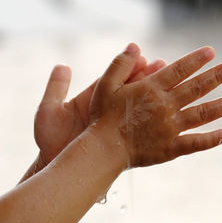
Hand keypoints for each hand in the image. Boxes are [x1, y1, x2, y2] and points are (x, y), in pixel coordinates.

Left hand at [34, 55, 165, 166]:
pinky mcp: (119, 143)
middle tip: (164, 66)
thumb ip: (56, 88)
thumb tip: (63, 65)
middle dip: (147, 79)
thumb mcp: (49, 112)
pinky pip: (138, 131)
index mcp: (91, 100)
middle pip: (130, 91)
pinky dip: (152, 123)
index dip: (128, 68)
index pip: (114, 80)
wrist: (56, 166)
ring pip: (137, 109)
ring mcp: (114, 126)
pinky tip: (167, 116)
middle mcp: (106, 111)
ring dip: (154, 98)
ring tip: (172, 85)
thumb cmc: (50, 141)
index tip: (142, 56)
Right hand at [89, 43, 221, 166]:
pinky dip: (212, 139)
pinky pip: (195, 143)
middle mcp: (166, 106)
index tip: (212, 52)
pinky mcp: (171, 148)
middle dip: (217, 76)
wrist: (104, 148)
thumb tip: (136, 46)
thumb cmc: (103, 116)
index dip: (196, 60)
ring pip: (202, 113)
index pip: (179, 70)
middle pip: (196, 88)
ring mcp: (171, 128)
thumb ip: (121, 64)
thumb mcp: (106, 85)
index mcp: (151, 89)